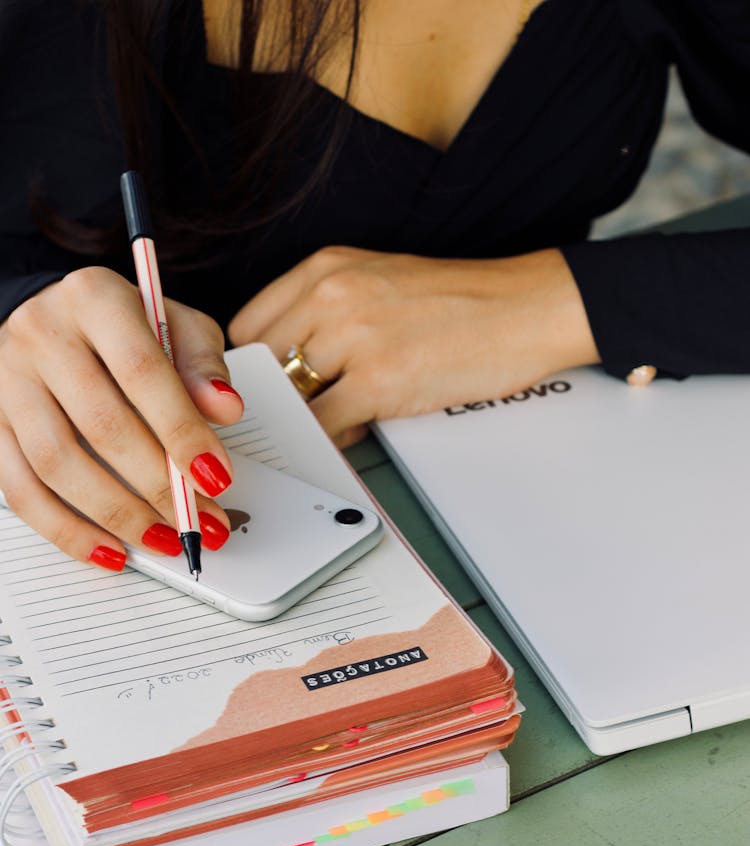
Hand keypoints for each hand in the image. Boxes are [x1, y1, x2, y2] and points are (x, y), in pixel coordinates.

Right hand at [0, 267, 243, 568]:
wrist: (51, 317)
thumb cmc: (123, 326)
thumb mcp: (175, 324)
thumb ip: (202, 365)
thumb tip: (225, 408)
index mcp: (95, 299)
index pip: (141, 371)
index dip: (182, 431)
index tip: (217, 477)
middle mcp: (42, 335)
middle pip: (101, 424)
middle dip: (158, 485)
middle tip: (200, 521)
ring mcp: (8, 381)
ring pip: (58, 464)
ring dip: (117, 514)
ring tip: (164, 539)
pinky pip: (21, 490)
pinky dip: (68, 530)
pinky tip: (110, 550)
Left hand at [228, 246, 599, 445]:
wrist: (525, 308)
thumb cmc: (461, 301)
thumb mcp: (378, 281)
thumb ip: (325, 314)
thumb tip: (288, 370)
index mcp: (325, 268)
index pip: (249, 326)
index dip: (253, 366)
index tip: (265, 388)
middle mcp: (331, 295)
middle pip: (262, 365)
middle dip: (273, 397)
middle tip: (294, 414)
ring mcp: (355, 338)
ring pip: (290, 397)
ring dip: (304, 419)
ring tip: (332, 419)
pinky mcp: (381, 381)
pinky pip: (325, 425)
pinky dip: (331, 439)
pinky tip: (353, 431)